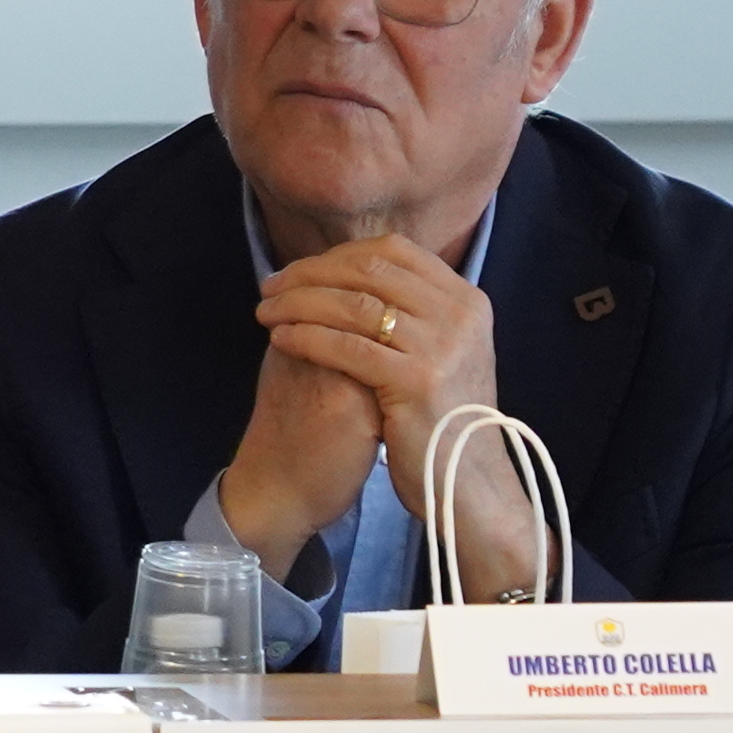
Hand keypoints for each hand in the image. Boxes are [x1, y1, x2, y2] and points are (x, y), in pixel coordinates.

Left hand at [258, 237, 535, 593]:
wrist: (466, 480)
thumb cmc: (440, 416)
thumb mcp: (441, 350)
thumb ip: (409, 310)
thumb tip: (346, 271)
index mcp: (467, 300)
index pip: (393, 252)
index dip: (337, 255)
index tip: (298, 270)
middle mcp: (461, 316)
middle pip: (368, 271)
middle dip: (309, 274)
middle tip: (270, 288)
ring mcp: (443, 347)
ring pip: (352, 304)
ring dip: (297, 303)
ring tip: (265, 312)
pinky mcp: (418, 382)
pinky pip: (347, 346)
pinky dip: (306, 336)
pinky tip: (280, 339)